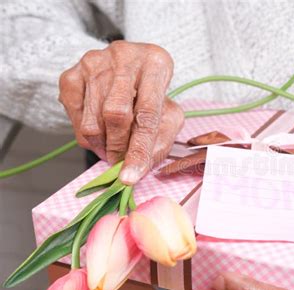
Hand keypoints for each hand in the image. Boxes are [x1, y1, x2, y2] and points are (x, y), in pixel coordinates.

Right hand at [58, 41, 183, 183]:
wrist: (129, 67)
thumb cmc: (152, 94)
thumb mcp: (169, 114)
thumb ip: (161, 140)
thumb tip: (138, 167)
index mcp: (155, 64)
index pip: (147, 114)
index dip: (139, 149)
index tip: (131, 176)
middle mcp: (124, 57)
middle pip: (115, 114)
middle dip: (117, 147)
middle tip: (119, 162)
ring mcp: (93, 63)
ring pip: (92, 120)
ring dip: (101, 145)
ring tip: (112, 147)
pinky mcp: (71, 74)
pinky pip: (74, 118)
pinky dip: (86, 136)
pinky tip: (99, 131)